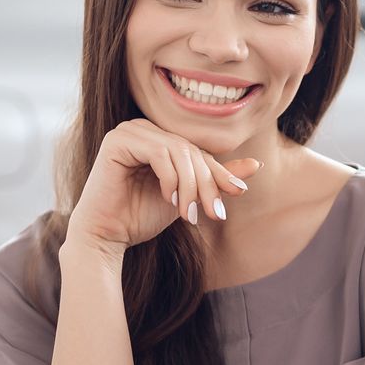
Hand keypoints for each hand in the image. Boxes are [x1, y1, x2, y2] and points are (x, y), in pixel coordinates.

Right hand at [66, 120, 260, 253]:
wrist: (107, 236)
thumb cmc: (141, 216)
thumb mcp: (188, 197)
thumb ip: (216, 179)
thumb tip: (257, 164)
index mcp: (158, 137)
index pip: (198, 151)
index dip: (219, 173)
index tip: (236, 195)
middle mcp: (143, 128)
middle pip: (191, 150)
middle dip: (207, 184)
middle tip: (213, 213)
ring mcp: (129, 131)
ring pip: (179, 150)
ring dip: (191, 185)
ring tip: (188, 213)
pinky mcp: (117, 140)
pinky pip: (159, 153)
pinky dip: (170, 178)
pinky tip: (168, 199)